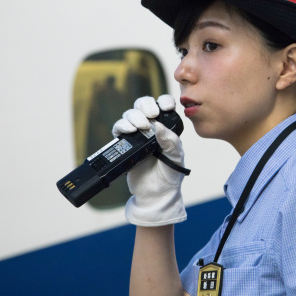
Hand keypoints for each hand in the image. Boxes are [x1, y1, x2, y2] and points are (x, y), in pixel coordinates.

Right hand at [112, 95, 186, 225]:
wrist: (156, 194)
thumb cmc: (169, 175)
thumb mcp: (176, 157)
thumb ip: (170, 140)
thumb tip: (158, 125)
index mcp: (166, 127)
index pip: (163, 106)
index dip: (164, 101)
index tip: (166, 106)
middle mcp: (151, 128)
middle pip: (143, 105)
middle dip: (146, 105)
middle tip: (152, 114)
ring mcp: (137, 134)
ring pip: (130, 114)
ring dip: (135, 116)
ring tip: (141, 127)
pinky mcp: (125, 143)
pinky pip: (119, 128)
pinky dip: (122, 125)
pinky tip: (130, 130)